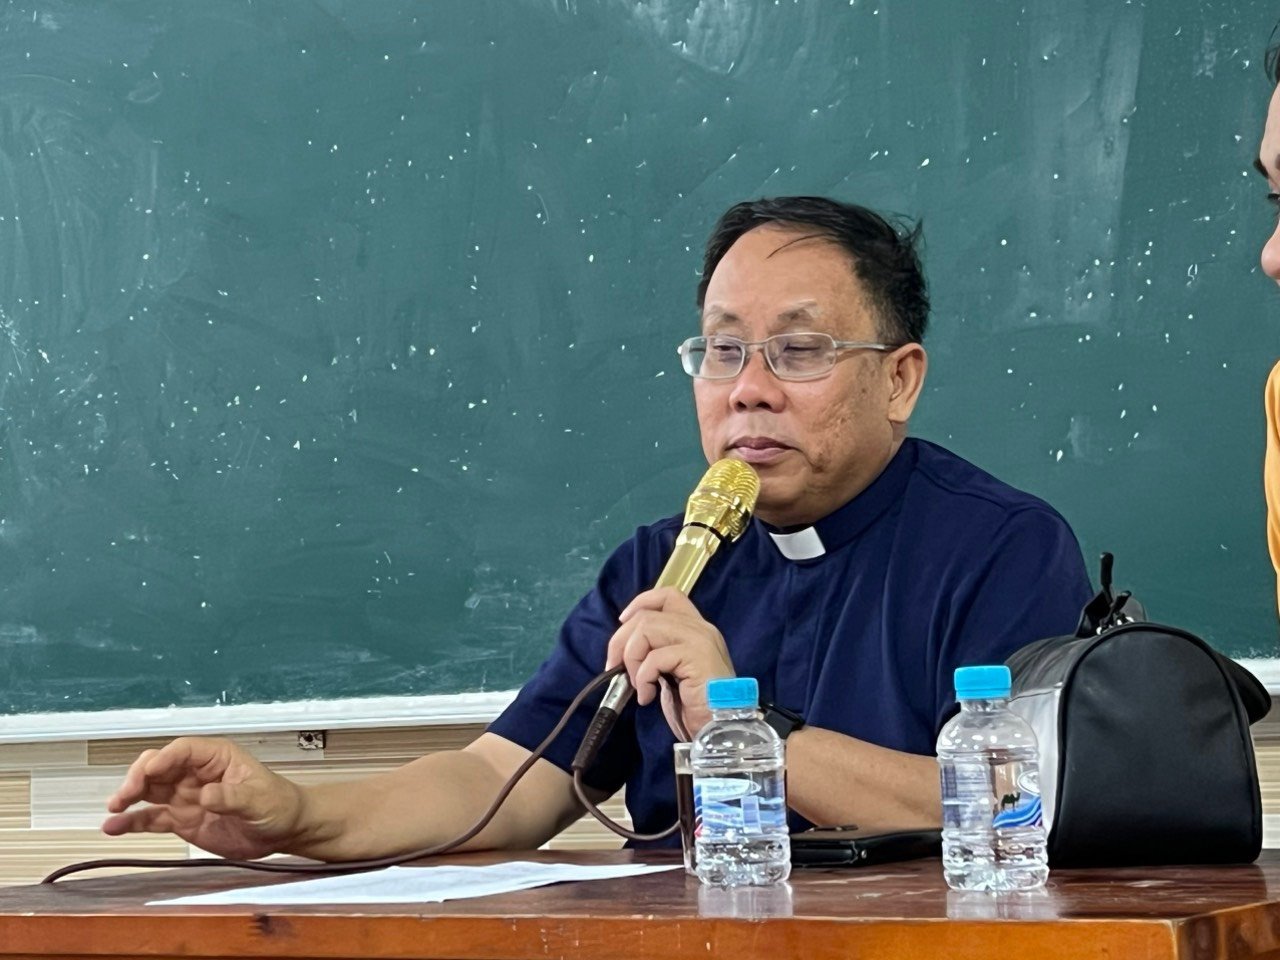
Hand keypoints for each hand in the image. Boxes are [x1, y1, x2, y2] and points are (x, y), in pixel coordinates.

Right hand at [102, 737, 305, 859]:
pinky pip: (152, 817)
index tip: (149, 771)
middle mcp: (196, 773)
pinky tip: (114, 828)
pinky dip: (132, 821)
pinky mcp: (182, 819)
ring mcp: (186, 796)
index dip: (164, 758)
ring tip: (112, 810)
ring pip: (149, 790)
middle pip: (158, 767)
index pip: (183, 750)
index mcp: (216, 757)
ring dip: (129, 796)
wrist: (284, 830)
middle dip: (138, 777)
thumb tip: (206, 795)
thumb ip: (232, 797)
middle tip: (124, 796)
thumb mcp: (259, 800)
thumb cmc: (278, 805)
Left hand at [604, 587, 733, 737]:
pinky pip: (654, 657)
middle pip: (648, 615)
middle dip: (621, 640)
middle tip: (615, 667)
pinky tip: (648, 696)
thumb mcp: (673, 673)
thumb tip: (622, 651)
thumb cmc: (697, 706)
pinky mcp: (697, 657)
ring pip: (647, 628)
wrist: (721, 730)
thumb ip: (658, 653)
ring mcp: (700, 640)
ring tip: (636, 684)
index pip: (668, 595)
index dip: (641, 603)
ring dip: (631, 658)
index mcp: (697, 629)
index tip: (623, 622)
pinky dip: (642, 677)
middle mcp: (701, 628)